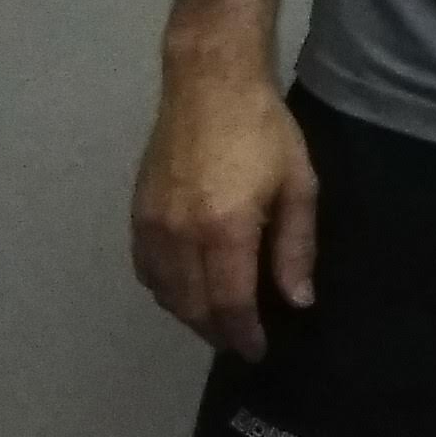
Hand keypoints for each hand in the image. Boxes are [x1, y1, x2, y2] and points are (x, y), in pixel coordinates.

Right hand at [130, 53, 317, 358]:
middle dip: (217, 332)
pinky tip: (187, 290)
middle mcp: (180, 235)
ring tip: (219, 321)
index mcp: (225, 230)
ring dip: (190, 315)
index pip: (229, 305)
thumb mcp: (298, 186)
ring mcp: (152, 226)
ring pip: (165, 294)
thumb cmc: (264, 131)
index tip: (257, 351)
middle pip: (193, 307)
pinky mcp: (136, 214)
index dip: (244, 335)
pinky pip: (146, 271)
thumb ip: (296, 248)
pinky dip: (166, 290)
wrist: (208, 85)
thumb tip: (297, 302)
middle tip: (241, 342)